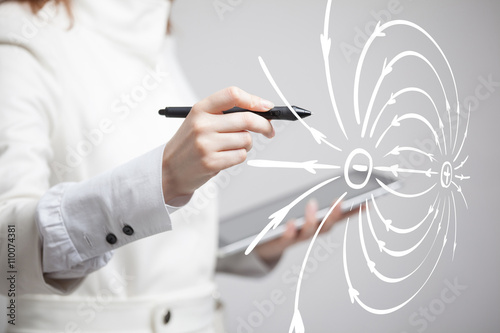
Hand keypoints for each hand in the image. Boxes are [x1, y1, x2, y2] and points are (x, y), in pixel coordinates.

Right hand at [161, 87, 274, 204]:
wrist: (168, 170)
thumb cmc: (189, 144)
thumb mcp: (200, 121)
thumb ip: (225, 115)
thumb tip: (260, 112)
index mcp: (200, 109)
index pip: (232, 95)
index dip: (254, 100)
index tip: (267, 106)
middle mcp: (202, 124)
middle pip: (246, 119)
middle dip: (264, 125)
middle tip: (269, 131)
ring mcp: (206, 144)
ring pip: (246, 139)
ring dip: (246, 144)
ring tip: (231, 147)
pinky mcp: (211, 162)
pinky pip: (241, 156)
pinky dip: (239, 156)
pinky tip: (225, 157)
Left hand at [255, 199, 359, 265]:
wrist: (267, 246)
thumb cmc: (289, 224)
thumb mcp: (304, 212)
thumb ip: (317, 201)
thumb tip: (329, 185)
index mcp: (319, 224)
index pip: (340, 218)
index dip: (354, 212)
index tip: (366, 203)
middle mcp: (311, 233)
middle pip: (326, 226)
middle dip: (334, 214)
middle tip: (339, 201)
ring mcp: (297, 238)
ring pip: (308, 231)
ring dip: (311, 219)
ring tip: (312, 203)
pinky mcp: (281, 242)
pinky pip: (286, 238)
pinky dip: (289, 231)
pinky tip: (289, 222)